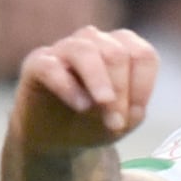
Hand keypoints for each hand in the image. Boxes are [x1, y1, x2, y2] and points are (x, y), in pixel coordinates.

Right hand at [15, 26, 157, 150]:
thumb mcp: (120, 122)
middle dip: (121, 90)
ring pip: (85, 50)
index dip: (143, 85)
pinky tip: (80, 106)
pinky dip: (68, 87)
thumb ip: (131, 111)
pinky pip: (51, 67)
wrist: (56, 138)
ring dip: (99, 81)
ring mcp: (63, 50)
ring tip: (104, 105)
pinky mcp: (37, 65)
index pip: (142, 54)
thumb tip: (130, 107)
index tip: (136, 112)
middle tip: (117, 123)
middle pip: (116, 52)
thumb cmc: (93, 122)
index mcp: (120, 49)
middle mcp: (93, 42)